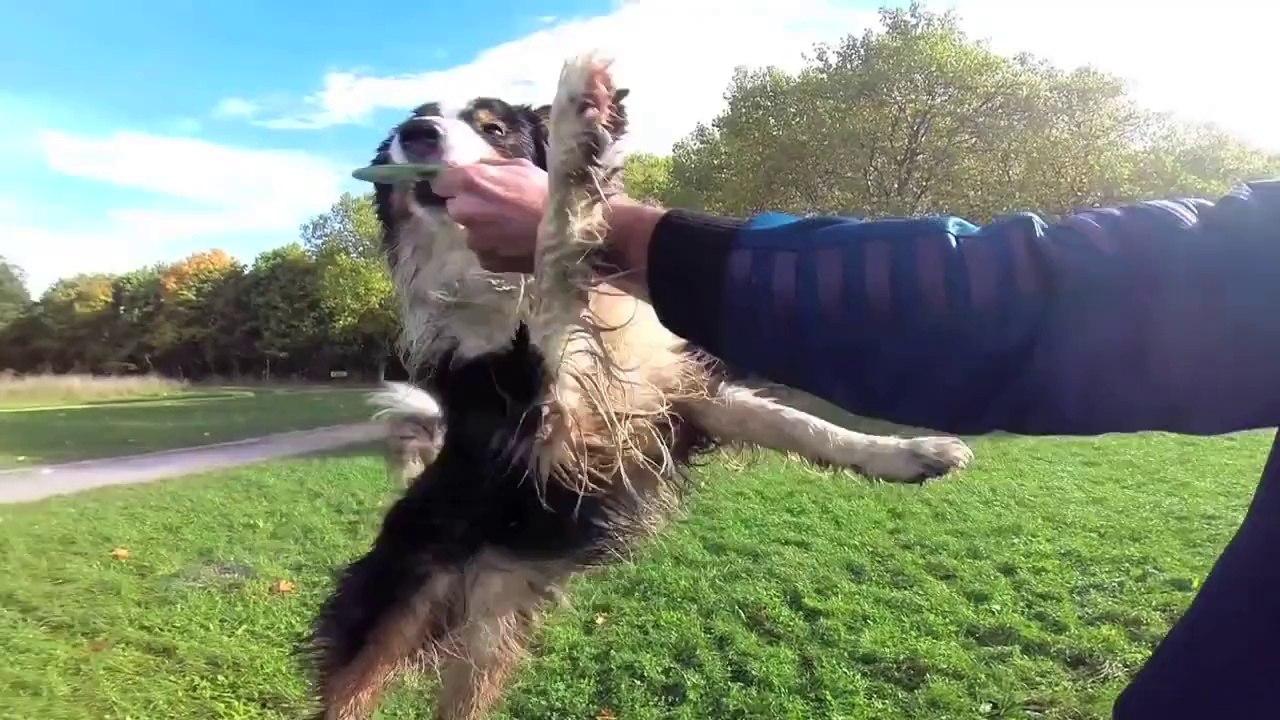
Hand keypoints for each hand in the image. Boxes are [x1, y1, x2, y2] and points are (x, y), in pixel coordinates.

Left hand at [429, 158, 547, 272]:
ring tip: (510, 228)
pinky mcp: (485, 260)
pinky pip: (484, 250)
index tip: (468, 187)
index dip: (454, 184)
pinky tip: (514, 243)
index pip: (441, 182)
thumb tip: (475, 166)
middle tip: (496, 207)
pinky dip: (494, 247)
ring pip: (470, 231)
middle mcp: (464, 210)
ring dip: (483, 229)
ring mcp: (473, 239)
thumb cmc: (546, 192)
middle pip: (455, 207)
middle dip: (470, 206)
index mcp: (470, 181)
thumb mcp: (520, 166)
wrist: (568, 231)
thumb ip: (490, 166)